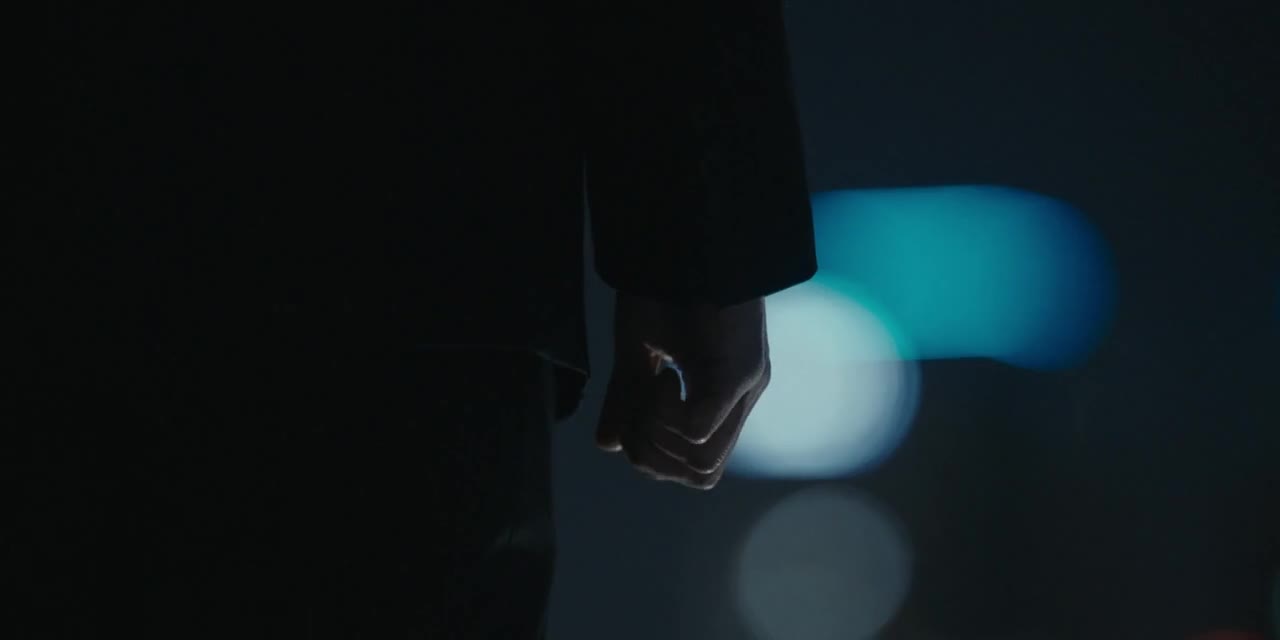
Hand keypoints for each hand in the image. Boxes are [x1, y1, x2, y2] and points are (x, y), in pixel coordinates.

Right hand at [595, 291, 771, 489]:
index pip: (699, 464)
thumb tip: (608, 445)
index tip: (636, 407)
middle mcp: (744, 397)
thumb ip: (628, 397)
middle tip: (638, 403)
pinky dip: (667, 415)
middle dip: (652, 453)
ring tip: (652, 386)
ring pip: (703, 464)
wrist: (687, 230)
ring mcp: (747, 387)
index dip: (657, 453)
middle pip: (702, 473)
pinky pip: (698, 431)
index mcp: (724, 392)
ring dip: (659, 436)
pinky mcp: (741, 372)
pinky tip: (662, 374)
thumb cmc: (665, 281)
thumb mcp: (639, 348)